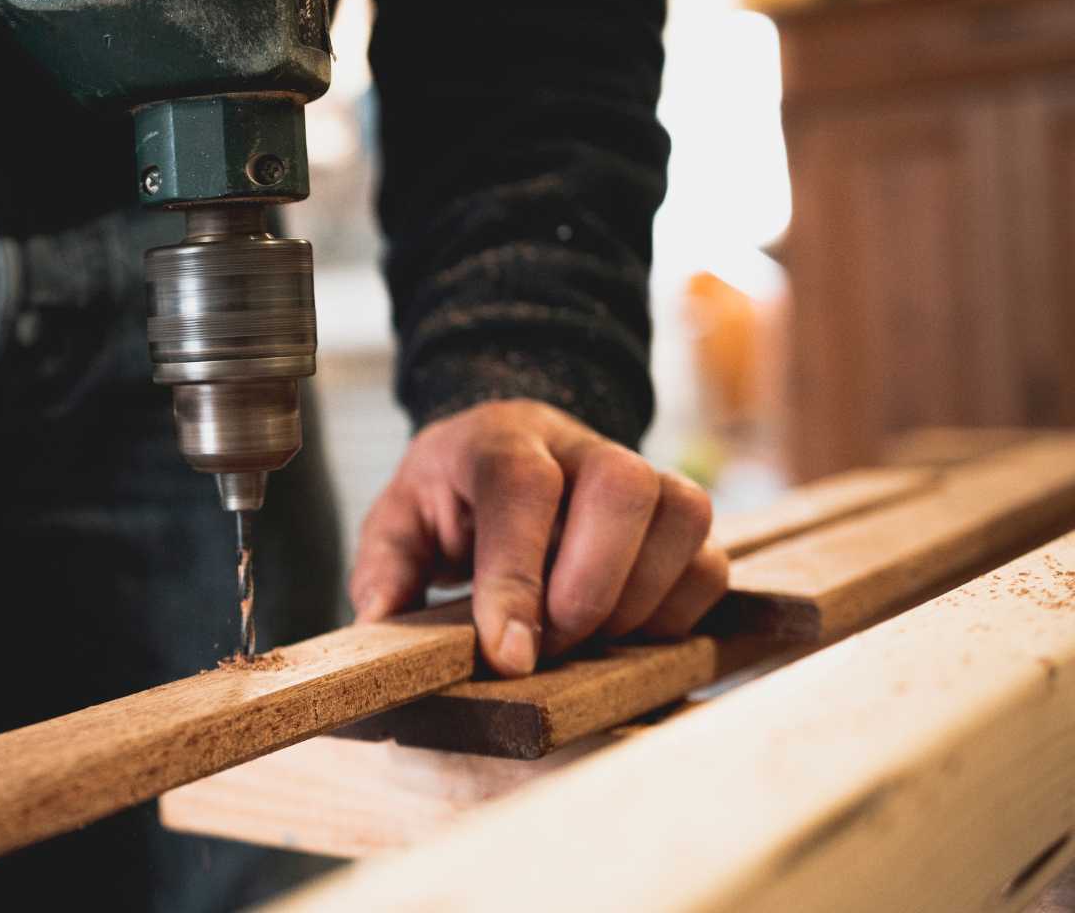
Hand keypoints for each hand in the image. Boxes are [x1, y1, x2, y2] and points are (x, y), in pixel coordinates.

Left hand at [349, 400, 727, 676]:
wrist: (509, 454)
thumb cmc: (452, 500)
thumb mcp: (399, 522)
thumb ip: (385, 568)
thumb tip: (385, 621)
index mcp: (501, 439)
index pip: (521, 487)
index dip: (518, 576)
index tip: (510, 656)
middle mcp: (581, 445)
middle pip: (623, 486)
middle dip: (589, 589)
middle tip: (549, 645)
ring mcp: (644, 475)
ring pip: (683, 517)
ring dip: (636, 603)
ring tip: (582, 637)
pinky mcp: (681, 520)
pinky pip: (710, 564)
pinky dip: (673, 614)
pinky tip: (622, 631)